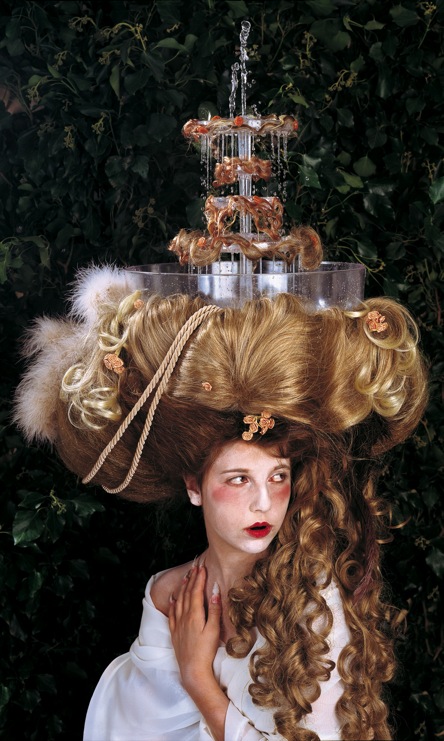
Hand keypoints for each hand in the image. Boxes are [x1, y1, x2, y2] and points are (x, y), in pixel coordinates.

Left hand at [169, 564, 221, 692]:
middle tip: (195, 567)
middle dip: (191, 579)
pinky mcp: (174, 633)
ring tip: (185, 577)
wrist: (192, 670)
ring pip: (179, 601)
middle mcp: (184, 617)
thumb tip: (215, 591)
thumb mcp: (214, 631)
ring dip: (182, 588)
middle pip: (187, 594)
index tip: (202, 567)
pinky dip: (173, 604)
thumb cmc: (206, 651)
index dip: (199, 579)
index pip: (196, 592)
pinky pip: (172, 614)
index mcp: (195, 615)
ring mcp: (178, 625)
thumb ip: (215, 610)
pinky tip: (173, 599)